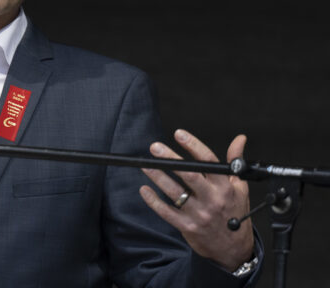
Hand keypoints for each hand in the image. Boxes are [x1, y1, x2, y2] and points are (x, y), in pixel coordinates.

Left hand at [139, 129, 253, 271]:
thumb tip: (239, 139)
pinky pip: (166, 212)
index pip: (209, 162)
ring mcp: (199, 214)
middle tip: (155, 148)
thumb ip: (235, 162)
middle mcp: (212, 199)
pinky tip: (144, 189)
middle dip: (170, 159)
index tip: (179, 134)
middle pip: (189, 175)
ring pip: (175, 192)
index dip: (194, 146)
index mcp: (225, 187)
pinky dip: (153, 201)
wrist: (234, 249)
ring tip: (145, 165)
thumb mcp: (240, 187)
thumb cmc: (235, 213)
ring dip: (158, 177)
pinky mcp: (187, 226)